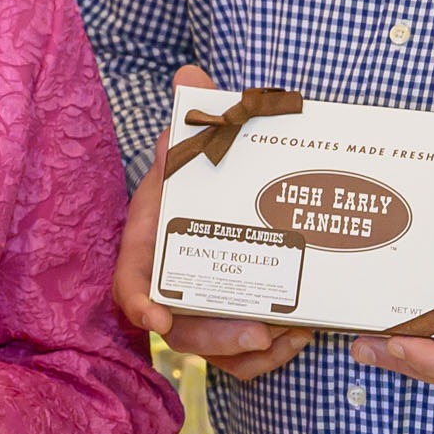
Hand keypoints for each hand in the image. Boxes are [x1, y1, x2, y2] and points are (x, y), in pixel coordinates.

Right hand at [112, 65, 312, 383]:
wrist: (220, 191)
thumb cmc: (201, 171)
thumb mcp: (197, 140)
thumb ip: (196, 114)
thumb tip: (192, 76)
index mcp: (151, 241)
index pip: (130, 280)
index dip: (139, 303)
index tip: (156, 321)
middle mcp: (170, 281)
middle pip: (178, 326)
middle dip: (215, 336)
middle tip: (258, 331)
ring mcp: (198, 306)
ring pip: (213, 349)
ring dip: (249, 352)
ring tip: (292, 333)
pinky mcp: (228, 321)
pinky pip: (241, 356)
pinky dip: (269, 354)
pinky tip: (302, 330)